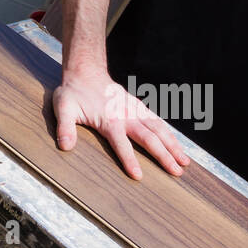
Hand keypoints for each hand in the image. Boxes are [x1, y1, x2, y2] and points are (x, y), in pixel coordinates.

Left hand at [53, 72, 190, 180]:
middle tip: (176, 172)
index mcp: (109, 120)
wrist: (85, 71)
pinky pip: (157, 120)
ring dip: (172, 145)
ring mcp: (134, 110)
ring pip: (158, 129)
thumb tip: (65, 147)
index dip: (129, 159)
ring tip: (185, 162)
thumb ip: (65, 127)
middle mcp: (126, 115)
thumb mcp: (63, 108)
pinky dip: (169, 133)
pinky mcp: (138, 106)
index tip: (139, 176)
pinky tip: (177, 144)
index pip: (121, 143)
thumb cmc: (73, 93)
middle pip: (148, 138)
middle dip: (163, 156)